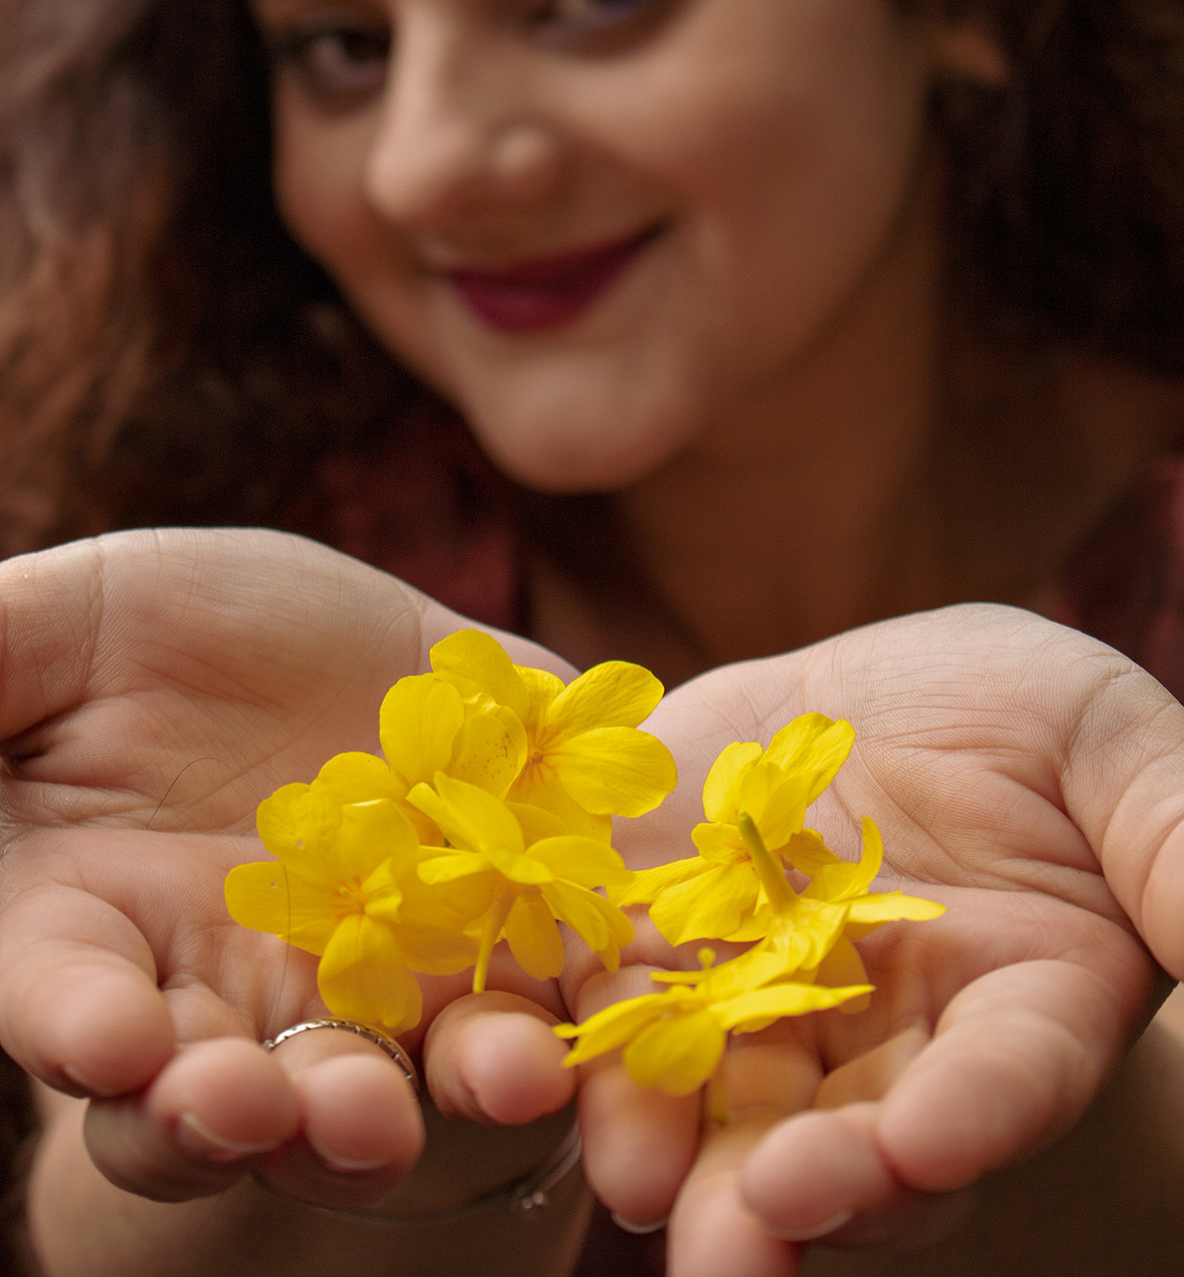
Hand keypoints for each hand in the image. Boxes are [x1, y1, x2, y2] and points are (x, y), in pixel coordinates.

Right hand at [0, 528, 575, 1214]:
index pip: (67, 996)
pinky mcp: (499, 947)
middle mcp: (226, 985)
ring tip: (385, 1119)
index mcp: (97, 918)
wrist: (353, 640)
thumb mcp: (75, 625)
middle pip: (210, 1087)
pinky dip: (539, 1039)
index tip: (105, 1038)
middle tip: (245, 1106)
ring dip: (370, 1114)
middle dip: (223, 1110)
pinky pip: (522, 1014)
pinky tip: (555, 1045)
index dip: (80, 1025)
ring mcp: (369, 983)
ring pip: (362, 1085)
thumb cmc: (178, 635)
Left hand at [435, 605, 1183, 1274]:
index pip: (1002, 1082)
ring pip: (709, 1086)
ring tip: (630, 1175)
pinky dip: (565, 1008)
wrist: (891, 688)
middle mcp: (880, 1038)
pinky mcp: (651, 918)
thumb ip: (1179, 849)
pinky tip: (524, 1034)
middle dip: (795, 1193)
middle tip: (748, 1247)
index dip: (968, 1121)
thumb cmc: (1034, 720)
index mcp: (1015, 1011)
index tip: (927, 1147)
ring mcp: (754, 988)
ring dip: (668, 1136)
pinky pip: (601, 974)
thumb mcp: (1116, 753)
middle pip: (843, 1137)